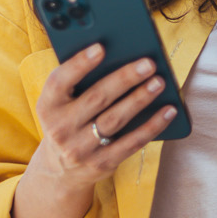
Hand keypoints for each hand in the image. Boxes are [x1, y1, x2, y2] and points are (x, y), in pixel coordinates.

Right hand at [27, 44, 176, 192]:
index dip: (79, 64)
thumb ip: (80, 83)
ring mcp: (80, 149)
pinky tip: (168, 111)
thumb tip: (119, 56)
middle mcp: (60, 128)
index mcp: (48, 106)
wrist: (60, 170)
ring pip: (115, 119)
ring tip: (159, 82)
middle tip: (148, 63)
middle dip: (124, 78)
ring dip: (140, 99)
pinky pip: (131, 143)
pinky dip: (152, 126)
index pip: (59, 82)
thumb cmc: (69, 121)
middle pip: (96, 98)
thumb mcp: (61, 104)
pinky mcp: (101, 164)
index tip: (101, 47)